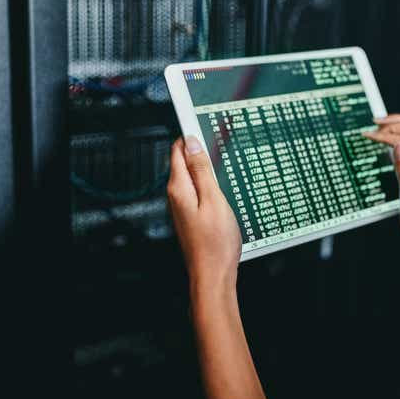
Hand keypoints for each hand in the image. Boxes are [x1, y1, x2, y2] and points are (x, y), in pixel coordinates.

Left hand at [167, 136, 241, 290]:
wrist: (213, 276)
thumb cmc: (215, 243)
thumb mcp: (214, 200)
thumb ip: (201, 171)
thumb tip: (191, 144)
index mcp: (179, 189)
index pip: (178, 150)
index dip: (190, 134)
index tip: (202, 122)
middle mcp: (176, 196)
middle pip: (184, 161)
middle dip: (199, 149)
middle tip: (219, 139)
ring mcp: (182, 207)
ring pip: (192, 176)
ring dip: (205, 167)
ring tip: (223, 161)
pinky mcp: (191, 215)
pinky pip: (197, 190)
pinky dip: (208, 183)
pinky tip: (222, 187)